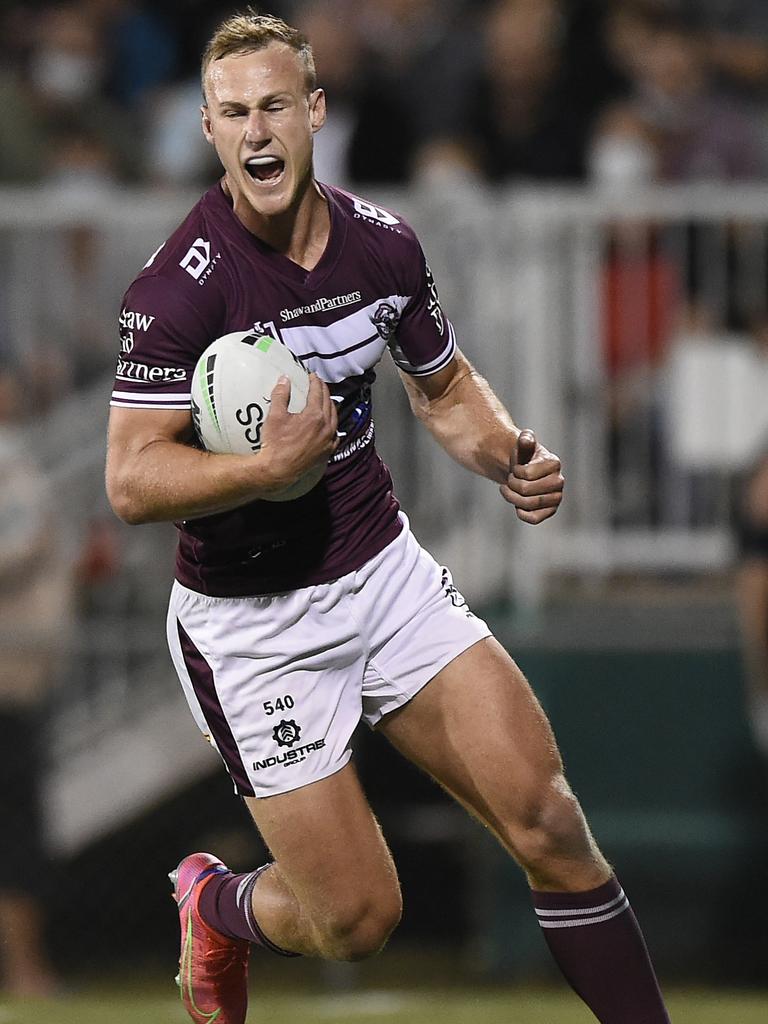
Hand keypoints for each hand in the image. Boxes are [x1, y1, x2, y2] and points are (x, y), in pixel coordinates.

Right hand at [258, 373, 338, 490]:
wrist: (278, 470)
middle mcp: (326, 427)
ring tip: (324, 400)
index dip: (315, 382)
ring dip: (330, 406)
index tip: (312, 375)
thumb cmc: (275, 443)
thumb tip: (284, 379)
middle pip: (329, 403)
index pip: (318, 393)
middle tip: (318, 384)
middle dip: (323, 391)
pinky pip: (334, 435)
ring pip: (334, 418)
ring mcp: (328, 441)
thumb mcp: (275, 415)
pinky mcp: (327, 452)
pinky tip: (329, 424)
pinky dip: (332, 426)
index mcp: (315, 416)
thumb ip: (281, 395)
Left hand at [499, 429, 563, 523]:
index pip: (526, 474)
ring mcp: (556, 497)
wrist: (524, 472)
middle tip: (509, 480)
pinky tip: (518, 505)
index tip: (515, 469)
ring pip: (528, 505)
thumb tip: (526, 440)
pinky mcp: (551, 511)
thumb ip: (525, 440)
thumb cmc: (523, 458)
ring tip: (507, 490)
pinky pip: (534, 519)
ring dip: (512, 498)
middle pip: (526, 490)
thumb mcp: (523, 446)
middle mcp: (559, 481)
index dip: (514, 472)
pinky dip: (521, 513)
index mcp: (554, 463)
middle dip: (511, 485)